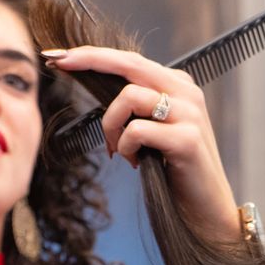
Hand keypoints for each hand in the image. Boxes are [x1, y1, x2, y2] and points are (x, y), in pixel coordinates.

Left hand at [48, 47, 243, 243]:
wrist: (206, 208)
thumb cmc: (174, 170)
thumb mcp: (156, 129)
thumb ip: (136, 106)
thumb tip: (94, 87)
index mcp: (177, 85)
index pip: (130, 60)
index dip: (92, 56)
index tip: (58, 56)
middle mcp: (186, 93)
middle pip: (128, 64)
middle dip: (87, 61)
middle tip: (59, 64)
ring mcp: (188, 114)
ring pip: (128, 98)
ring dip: (110, 125)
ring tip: (117, 150)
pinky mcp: (186, 140)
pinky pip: (136, 131)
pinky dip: (125, 147)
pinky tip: (133, 162)